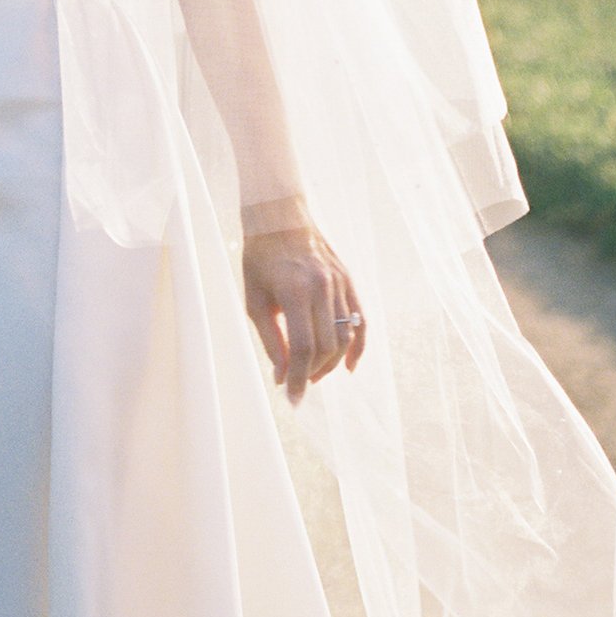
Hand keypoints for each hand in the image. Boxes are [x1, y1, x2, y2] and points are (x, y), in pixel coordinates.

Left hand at [243, 216, 365, 403]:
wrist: (280, 218)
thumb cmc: (260, 260)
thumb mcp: (255, 301)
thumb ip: (272, 340)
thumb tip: (283, 376)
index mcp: (296, 291)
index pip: (304, 347)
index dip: (299, 378)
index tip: (292, 398)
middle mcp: (322, 287)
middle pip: (326, 346)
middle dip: (312, 373)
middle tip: (297, 384)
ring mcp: (339, 283)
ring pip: (344, 336)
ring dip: (331, 363)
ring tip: (313, 374)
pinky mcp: (348, 281)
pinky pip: (360, 320)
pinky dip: (358, 346)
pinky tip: (350, 366)